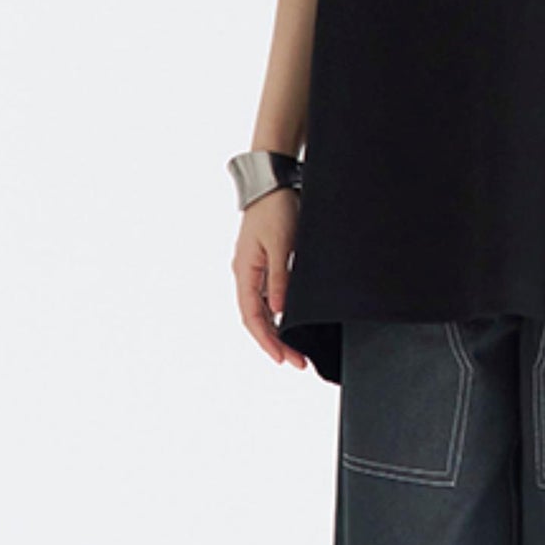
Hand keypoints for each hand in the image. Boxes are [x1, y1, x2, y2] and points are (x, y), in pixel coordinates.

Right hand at [232, 189, 309, 366]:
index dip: (267, 341)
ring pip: (263, 310)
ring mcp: (254, 270)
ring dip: (279, 330)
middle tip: (298, 362)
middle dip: (276, 343)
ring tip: (298, 349)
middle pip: (258, 319)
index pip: (252, 317)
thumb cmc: (276, 209)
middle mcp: (246, 274)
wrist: (273, 181)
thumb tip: (281, 311)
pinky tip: (294, 323)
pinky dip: (281, 313)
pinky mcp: (265, 263)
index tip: (283, 359)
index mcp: (245, 272)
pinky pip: (269, 296)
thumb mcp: (282, 245)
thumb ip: (281, 279)